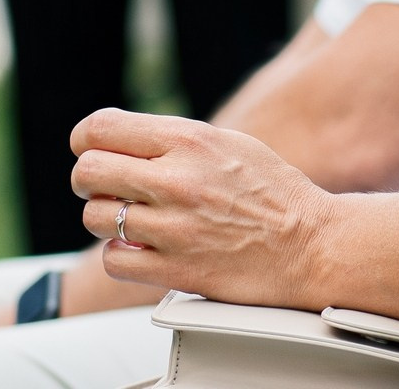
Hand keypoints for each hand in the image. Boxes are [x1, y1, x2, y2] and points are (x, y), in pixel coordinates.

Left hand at [72, 109, 334, 310]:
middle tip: (104, 188)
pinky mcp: (174, 271)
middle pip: (87, 171)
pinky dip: (122, 256)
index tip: (89, 149)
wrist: (312, 246)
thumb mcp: (230, 143)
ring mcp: (174, 228)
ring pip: (96, 217)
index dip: (85, 139)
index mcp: (190, 140)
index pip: (101, 128)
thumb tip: (121, 140)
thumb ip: (176, 139)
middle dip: (88, 179)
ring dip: (107, 219)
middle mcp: (177, 180)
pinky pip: (113, 260)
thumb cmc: (275, 193)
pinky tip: (144, 250)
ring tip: (132, 220)